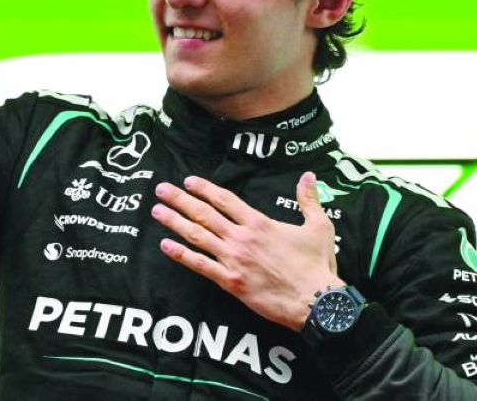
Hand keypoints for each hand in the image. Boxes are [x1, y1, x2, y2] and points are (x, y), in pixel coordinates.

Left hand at [152, 171, 341, 330]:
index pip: (225, 199)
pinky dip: (181, 255)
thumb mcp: (319, 226)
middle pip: (204, 213)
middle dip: (180, 199)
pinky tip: (165, 245)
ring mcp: (234, 259)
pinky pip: (200, 266)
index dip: (205, 188)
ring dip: (174, 222)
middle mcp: (242, 238)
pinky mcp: (231, 282)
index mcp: (259, 223)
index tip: (189, 181)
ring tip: (157, 211)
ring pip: (197, 236)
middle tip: (161, 189)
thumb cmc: (317, 265)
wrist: (316, 301)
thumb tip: (308, 176)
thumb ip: (309, 200)